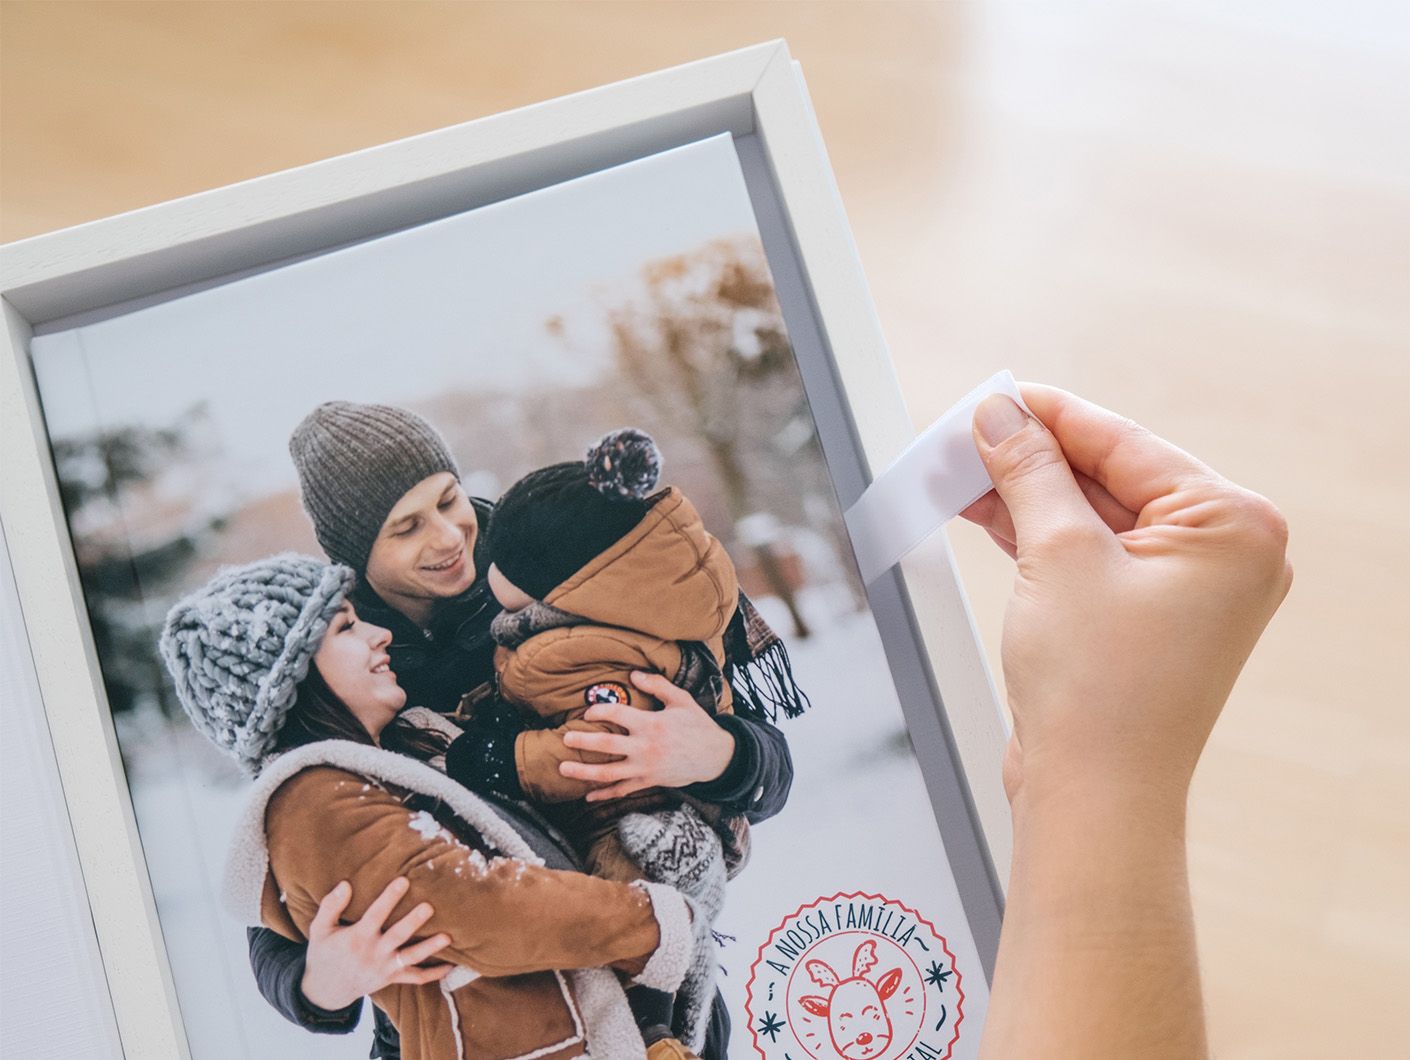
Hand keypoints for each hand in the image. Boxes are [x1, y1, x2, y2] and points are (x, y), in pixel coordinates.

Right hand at [299, 877, 451, 1011]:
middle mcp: (373, 953)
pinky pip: (415, 978)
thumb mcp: (320, 930)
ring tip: (447, 937)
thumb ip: (331, 906)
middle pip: (397, 936)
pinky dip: (433, 974)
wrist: (325, 990)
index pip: (375, 915)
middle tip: (429, 907)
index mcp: (357, 938)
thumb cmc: (324, 953)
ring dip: (429, 948)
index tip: (403, 881)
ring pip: (410, 958)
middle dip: (413, 922)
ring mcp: (384, 968)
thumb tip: (345, 884)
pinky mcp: (392, 978)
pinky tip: (451, 966)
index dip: (389, 898)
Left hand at [559, 671, 735, 800]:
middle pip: (606, 745)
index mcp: (652, 724)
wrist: (716, 757)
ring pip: (608, 773)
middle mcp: (645, 747)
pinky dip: (604, 795)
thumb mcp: (681, 700)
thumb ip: (657, 685)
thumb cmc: (697, 725)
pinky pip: (622, 791)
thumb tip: (633, 674)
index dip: (599, 710)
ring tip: (563, 768)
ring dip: (584, 772)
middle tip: (565, 738)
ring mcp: (645, 768)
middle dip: (582, 742)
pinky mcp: (648, 782)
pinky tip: (588, 796)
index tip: (588, 711)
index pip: (617, 715)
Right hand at [962, 384, 1291, 806]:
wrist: (1093, 796)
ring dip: (1026, 497)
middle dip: (1032, 458)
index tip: (997, 397)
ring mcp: (1184, 592)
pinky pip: (1089, 556)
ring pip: (1092, 517)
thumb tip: (1004, 418)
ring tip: (962, 472)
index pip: (1126, 443)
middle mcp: (1221, 556)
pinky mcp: (1144, 620)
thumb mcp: (1057, 555)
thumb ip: (1030, 472)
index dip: (1050, 415)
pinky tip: (987, 513)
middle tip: (968, 436)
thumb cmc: (1101, 693)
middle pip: (1110, 476)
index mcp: (1234, 527)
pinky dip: (1038, 536)